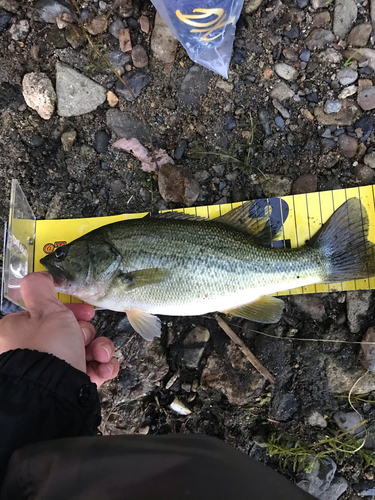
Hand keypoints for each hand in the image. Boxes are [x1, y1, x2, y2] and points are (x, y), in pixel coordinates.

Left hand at [0, 272, 118, 386]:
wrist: (55, 395)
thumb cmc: (47, 349)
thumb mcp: (44, 310)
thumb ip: (40, 288)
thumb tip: (40, 275)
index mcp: (19, 333)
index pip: (48, 314)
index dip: (69, 310)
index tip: (85, 312)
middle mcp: (34, 353)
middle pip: (70, 332)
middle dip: (87, 333)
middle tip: (85, 336)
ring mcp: (54, 371)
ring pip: (85, 350)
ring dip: (100, 349)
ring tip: (101, 355)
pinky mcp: (71, 386)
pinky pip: (93, 370)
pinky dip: (103, 367)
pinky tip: (104, 368)